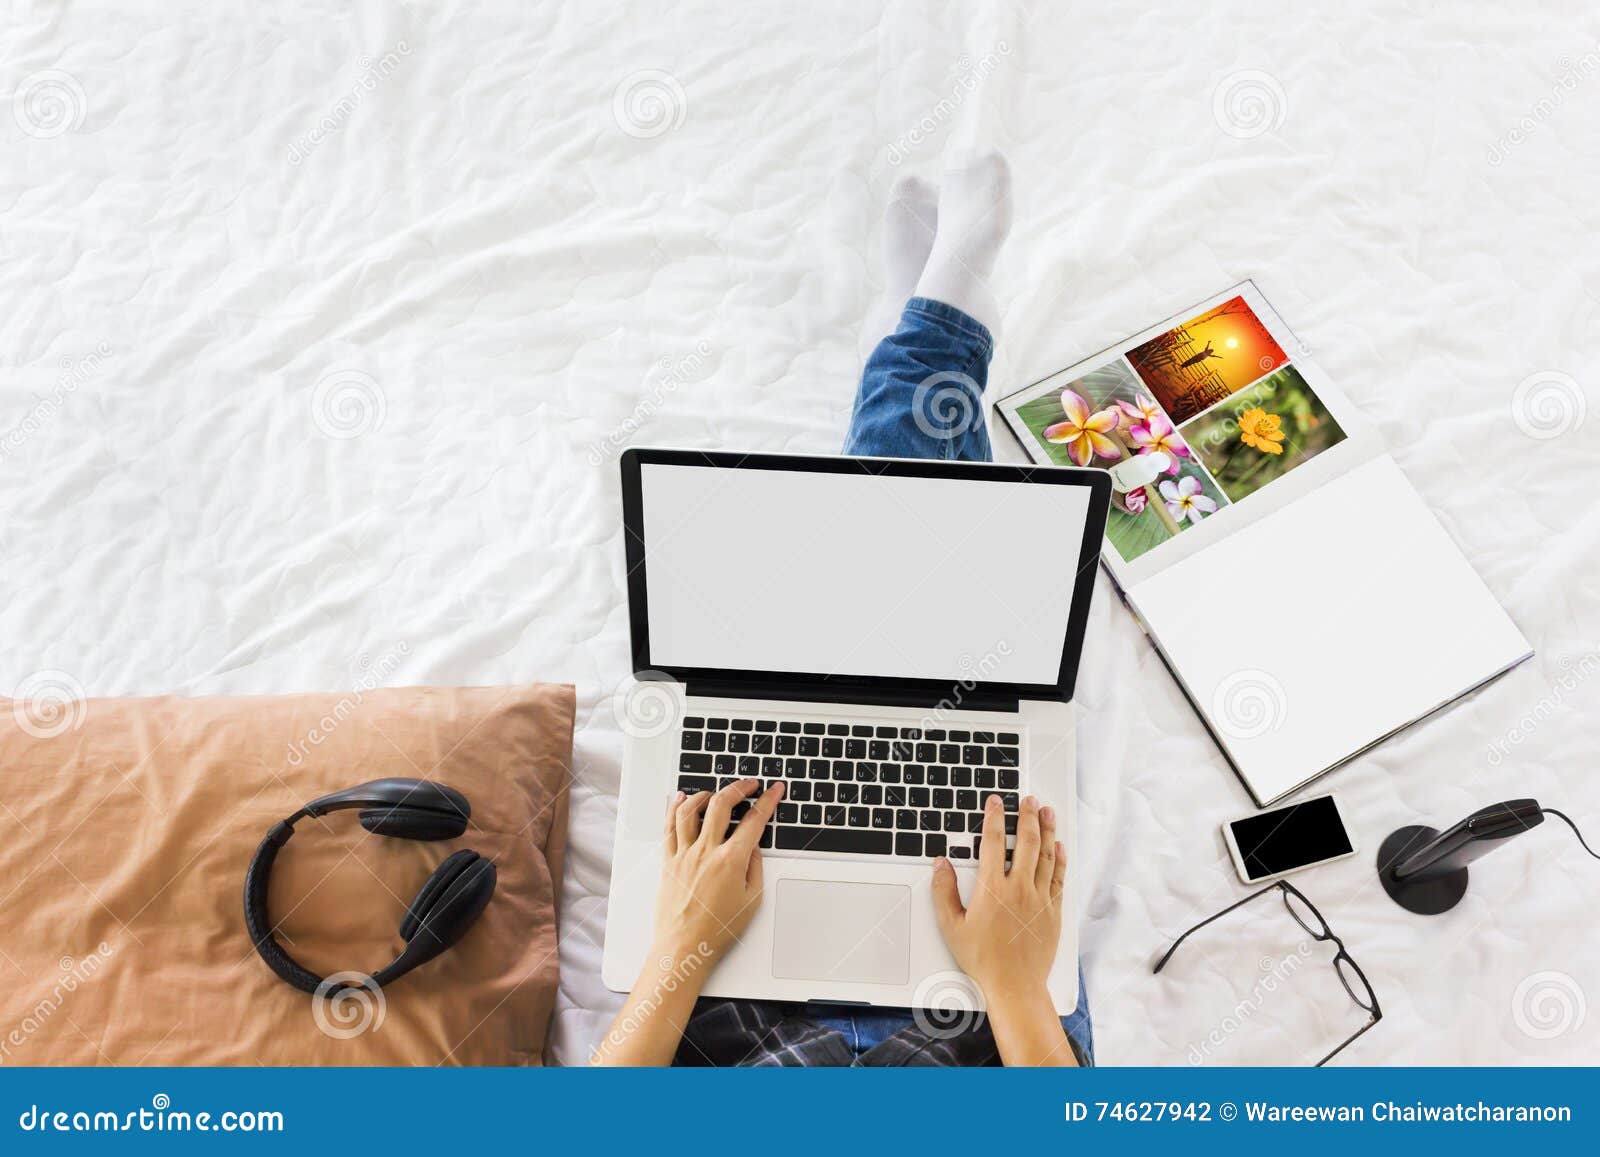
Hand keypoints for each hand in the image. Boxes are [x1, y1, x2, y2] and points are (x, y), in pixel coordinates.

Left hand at [652, 778, 782, 961]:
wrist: (684, 946)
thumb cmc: (717, 930)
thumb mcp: (751, 900)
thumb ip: (755, 868)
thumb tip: (754, 846)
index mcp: (731, 861)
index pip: (754, 821)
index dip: (768, 801)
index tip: (775, 790)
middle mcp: (706, 852)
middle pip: (722, 804)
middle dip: (739, 787)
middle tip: (750, 784)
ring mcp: (684, 854)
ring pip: (691, 810)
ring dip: (706, 794)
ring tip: (717, 792)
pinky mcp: (669, 861)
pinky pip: (669, 827)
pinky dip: (675, 807)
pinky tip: (682, 798)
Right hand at [931, 793, 1076, 1065]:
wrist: (1015, 985)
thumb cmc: (982, 959)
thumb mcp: (951, 926)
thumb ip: (943, 892)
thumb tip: (941, 864)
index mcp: (993, 889)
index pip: (994, 842)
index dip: (995, 818)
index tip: (996, 801)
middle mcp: (1019, 888)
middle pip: (1026, 842)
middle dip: (1027, 816)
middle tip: (1028, 799)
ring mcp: (1040, 898)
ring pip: (1046, 855)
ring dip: (1047, 830)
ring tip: (1047, 811)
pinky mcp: (1054, 910)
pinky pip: (1059, 877)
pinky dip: (1059, 858)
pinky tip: (1058, 846)